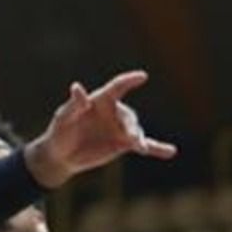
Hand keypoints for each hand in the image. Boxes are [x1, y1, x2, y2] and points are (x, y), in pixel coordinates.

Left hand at [26, 71, 176, 188]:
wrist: (62, 155)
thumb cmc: (60, 131)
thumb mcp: (64, 118)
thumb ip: (74, 104)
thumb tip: (77, 87)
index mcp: (100, 100)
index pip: (116, 88)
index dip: (128, 81)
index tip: (142, 76)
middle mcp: (113, 112)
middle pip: (128, 115)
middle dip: (130, 126)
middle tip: (131, 138)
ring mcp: (120, 129)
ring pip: (136, 130)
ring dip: (140, 138)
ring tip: (141, 147)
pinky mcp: (123, 145)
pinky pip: (144, 145)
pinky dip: (157, 148)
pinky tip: (171, 151)